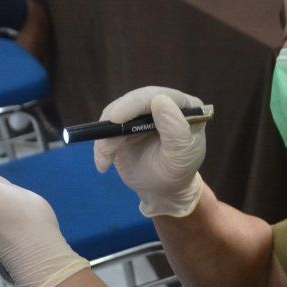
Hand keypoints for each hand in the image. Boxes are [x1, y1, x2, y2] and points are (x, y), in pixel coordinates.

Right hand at [94, 87, 205, 217]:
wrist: (162, 191)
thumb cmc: (178, 172)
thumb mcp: (182, 155)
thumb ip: (175, 129)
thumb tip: (159, 100)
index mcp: (184, 106)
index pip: (158, 95)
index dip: (136, 103)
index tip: (117, 118)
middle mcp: (162, 105)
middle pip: (134, 100)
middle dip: (115, 118)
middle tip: (103, 137)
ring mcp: (141, 114)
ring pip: (115, 113)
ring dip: (106, 138)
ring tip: (105, 161)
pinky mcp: (123, 126)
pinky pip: (106, 129)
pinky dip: (102, 147)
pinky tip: (103, 164)